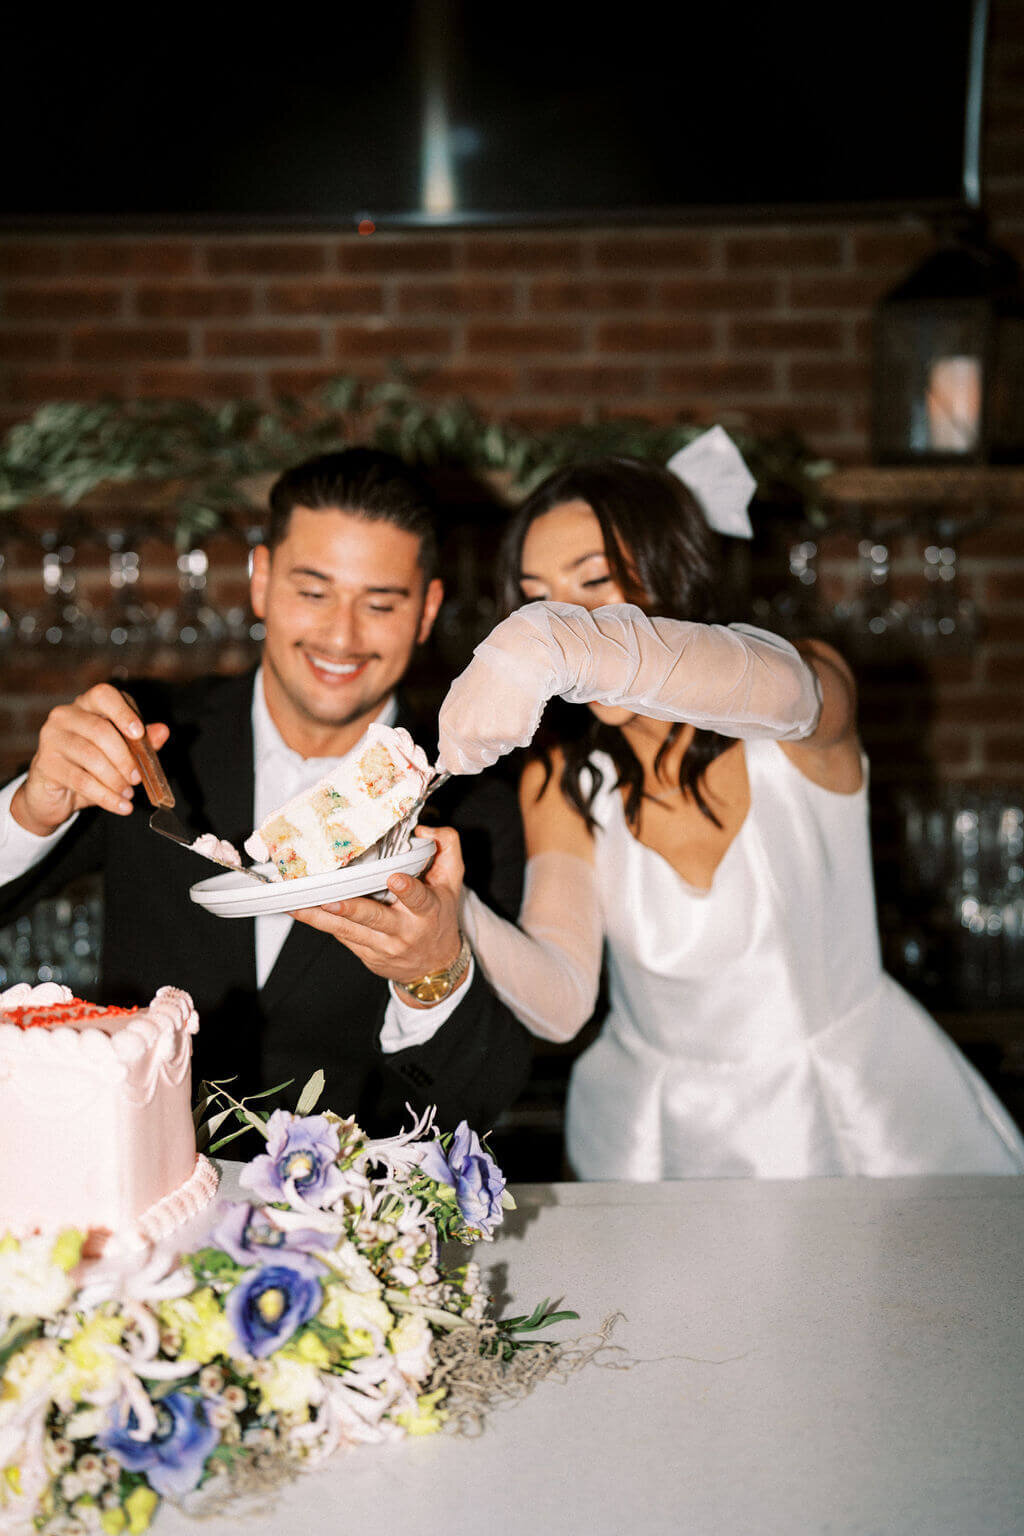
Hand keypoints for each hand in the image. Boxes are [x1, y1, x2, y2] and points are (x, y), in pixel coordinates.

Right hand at [11, 684, 169, 837]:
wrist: (52, 794)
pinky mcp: (45, 764)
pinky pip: (81, 780)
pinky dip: (106, 796)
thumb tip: (163, 730)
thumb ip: (142, 742)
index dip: (123, 712)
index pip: (104, 695)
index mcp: (86, 705)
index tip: (139, 733)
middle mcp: (65, 716)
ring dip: (116, 779)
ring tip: (128, 793)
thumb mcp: (119, 754)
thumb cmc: (89, 768)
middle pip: (100, 730)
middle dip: (125, 757)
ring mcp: (52, 738)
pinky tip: (122, 806)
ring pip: (91, 757)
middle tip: (137, 778)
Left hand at [290, 826, 466, 1003]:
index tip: (395, 879)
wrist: (435, 966)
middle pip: (375, 919)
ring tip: (298, 905)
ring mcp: (383, 945)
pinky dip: (320, 923)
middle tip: (332, 899)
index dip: (407, 890)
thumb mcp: (453, 882)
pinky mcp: (365, 954)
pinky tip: (300, 911)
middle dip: (352, 909)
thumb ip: (447, 847)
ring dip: (321, 918)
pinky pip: (341, 937)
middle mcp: (404, 930)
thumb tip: (423, 828)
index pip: (418, 900)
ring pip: (349, 931)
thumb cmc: (440, 918)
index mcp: (427, 911)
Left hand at [437, 603, 563, 774]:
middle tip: (498, 716)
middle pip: (481, 761)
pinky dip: (525, 727)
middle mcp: (465, 732)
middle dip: (491, 747)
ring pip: (503, 750)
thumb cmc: (490, 674)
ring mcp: (489, 734)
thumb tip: (445, 762)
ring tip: (508, 705)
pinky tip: (521, 705)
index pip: (454, 764)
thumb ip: (452, 730)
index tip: (478, 757)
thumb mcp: (460, 697)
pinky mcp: (513, 732)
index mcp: (448, 723)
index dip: (469, 763)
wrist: (518, 654)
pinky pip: (522, 741)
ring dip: (508, 735)